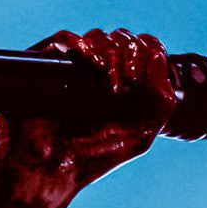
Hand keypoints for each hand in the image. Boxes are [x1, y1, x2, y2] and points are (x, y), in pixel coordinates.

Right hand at [0, 27, 176, 207]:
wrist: (49, 170)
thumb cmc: (91, 158)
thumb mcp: (141, 135)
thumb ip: (161, 102)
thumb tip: (158, 57)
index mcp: (123, 85)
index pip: (143, 49)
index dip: (149, 51)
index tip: (144, 78)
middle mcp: (97, 73)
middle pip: (122, 38)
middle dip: (131, 53)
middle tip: (128, 82)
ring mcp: (71, 68)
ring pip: (97, 36)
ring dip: (112, 52)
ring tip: (111, 83)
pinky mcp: (45, 65)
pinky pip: (64, 38)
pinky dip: (81, 44)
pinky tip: (91, 64)